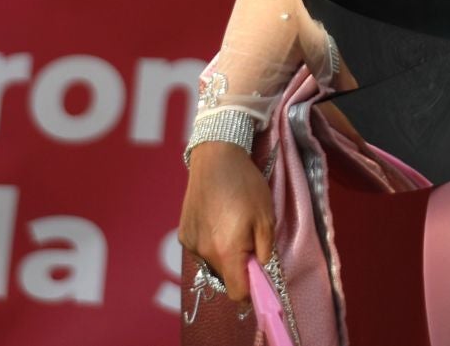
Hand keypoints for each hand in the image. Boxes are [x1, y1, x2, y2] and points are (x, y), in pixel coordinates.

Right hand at [180, 140, 275, 305]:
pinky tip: (217, 220)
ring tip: (232, 226)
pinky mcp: (183, 234)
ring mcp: (191, 244)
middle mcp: (204, 252)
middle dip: (239, 268)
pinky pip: (201, 250)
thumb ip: (265, 249)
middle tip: (250, 242)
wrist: (216, 158)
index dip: (251, 290)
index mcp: (226, 251)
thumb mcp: (266, 216)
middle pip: (225, 277)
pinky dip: (212, 244)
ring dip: (225, 255)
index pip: (236, 292)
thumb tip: (261, 269)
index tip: (259, 278)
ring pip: (213, 263)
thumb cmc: (245, 185)